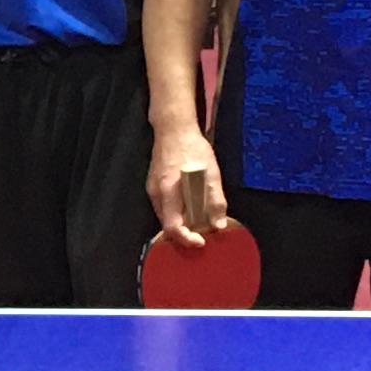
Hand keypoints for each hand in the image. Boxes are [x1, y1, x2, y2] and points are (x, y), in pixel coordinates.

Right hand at [146, 123, 226, 246]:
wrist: (173, 129)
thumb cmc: (193, 148)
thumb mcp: (212, 173)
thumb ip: (215, 200)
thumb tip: (218, 224)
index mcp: (169, 192)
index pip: (172, 227)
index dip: (186, 239)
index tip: (201, 241)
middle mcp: (156, 194)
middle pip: (167, 226)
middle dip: (185, 233)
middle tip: (203, 233)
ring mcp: (152, 189)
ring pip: (164, 217)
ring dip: (180, 223)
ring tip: (199, 220)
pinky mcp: (153, 185)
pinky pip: (164, 207)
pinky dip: (176, 213)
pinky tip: (189, 206)